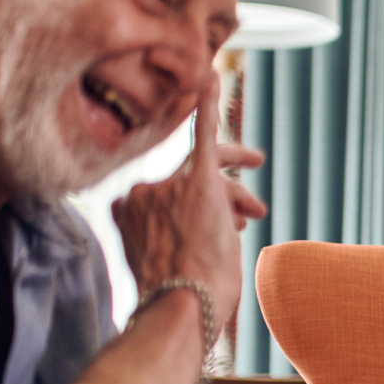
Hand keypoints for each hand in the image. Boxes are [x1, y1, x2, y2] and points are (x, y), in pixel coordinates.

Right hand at [111, 83, 265, 324]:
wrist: (184, 304)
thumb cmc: (182, 296)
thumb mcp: (167, 262)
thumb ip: (172, 235)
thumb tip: (207, 227)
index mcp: (125, 209)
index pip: (165, 193)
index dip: (197, 208)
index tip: (216, 225)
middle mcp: (139, 192)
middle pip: (189, 183)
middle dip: (224, 199)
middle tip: (252, 210)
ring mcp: (165, 184)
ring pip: (209, 176)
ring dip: (236, 195)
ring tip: (257, 212)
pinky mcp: (198, 180)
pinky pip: (202, 133)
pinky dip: (208, 105)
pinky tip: (212, 79)